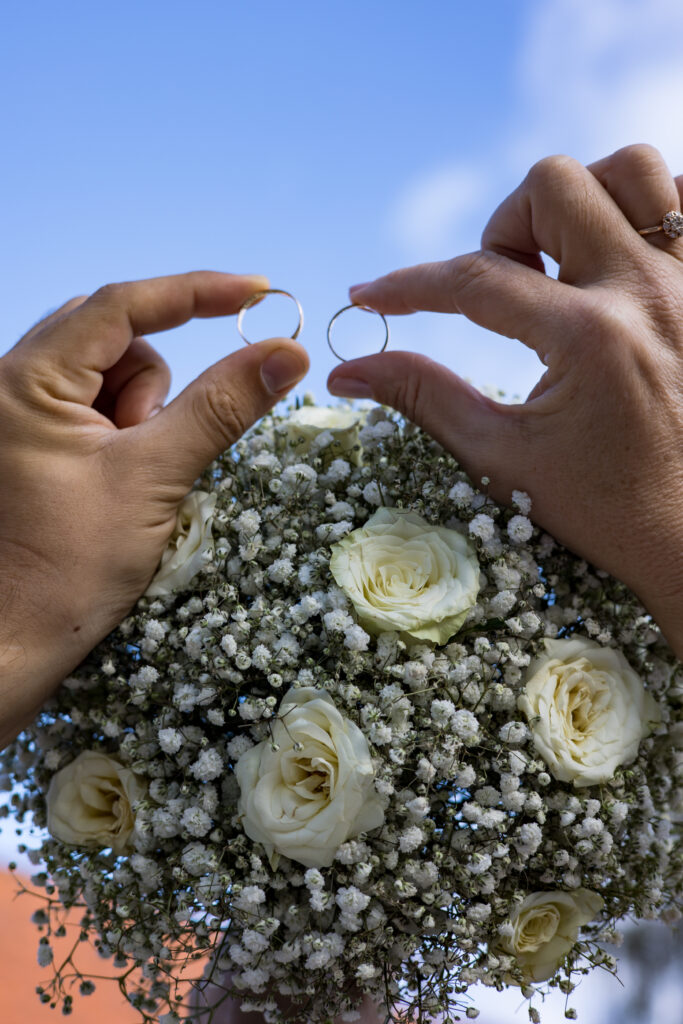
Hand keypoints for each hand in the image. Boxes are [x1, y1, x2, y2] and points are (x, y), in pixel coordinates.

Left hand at [0, 271, 308, 746]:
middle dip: (149, 387)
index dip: (195, 293)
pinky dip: (116, 436)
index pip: (121, 305)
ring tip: (123, 482)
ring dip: (133, 418)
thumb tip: (287, 354)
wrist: (7, 645)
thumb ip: (221, 406)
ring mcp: (12, 414)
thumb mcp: (154, 477)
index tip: (258, 294)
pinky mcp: (24, 442)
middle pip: (111, 340)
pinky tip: (108, 487)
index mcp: (26, 379)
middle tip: (150, 449)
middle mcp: (8, 383)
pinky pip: (87, 409)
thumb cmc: (69, 569)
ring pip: (103, 377)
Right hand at [329, 145, 682, 657]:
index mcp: (589, 339)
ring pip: (632, 168)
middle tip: (503, 286)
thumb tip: (347, 372)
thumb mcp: (503, 458)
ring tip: (563, 262)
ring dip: (579, 202)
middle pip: (555, 185)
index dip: (408, 285)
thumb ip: (423, 399)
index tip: (370, 297)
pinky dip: (641, 210)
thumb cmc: (604, 509)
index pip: (476, 281)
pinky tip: (615, 261)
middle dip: (504, 228)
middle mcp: (647, 292)